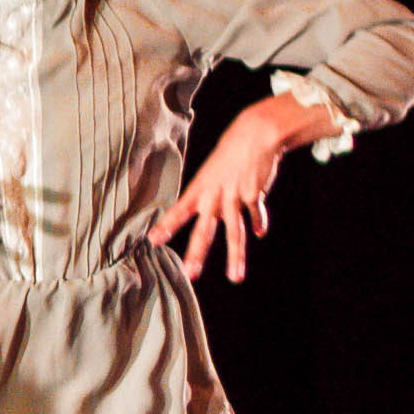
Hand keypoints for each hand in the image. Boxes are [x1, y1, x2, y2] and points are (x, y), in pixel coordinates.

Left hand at [149, 95, 324, 283]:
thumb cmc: (229, 154)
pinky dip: (258, 223)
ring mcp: (234, 197)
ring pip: (234, 233)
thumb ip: (212, 197)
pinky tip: (259, 233)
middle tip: (190, 273)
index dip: (167, 226)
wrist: (254, 135)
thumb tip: (211, 212)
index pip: (179, 211)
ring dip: (235, 257)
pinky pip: (255, 215)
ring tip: (235, 277)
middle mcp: (214, 196)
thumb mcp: (211, 173)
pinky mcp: (254, 195)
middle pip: (205, 230)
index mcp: (199, 189)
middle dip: (197, 253)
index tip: (153, 241)